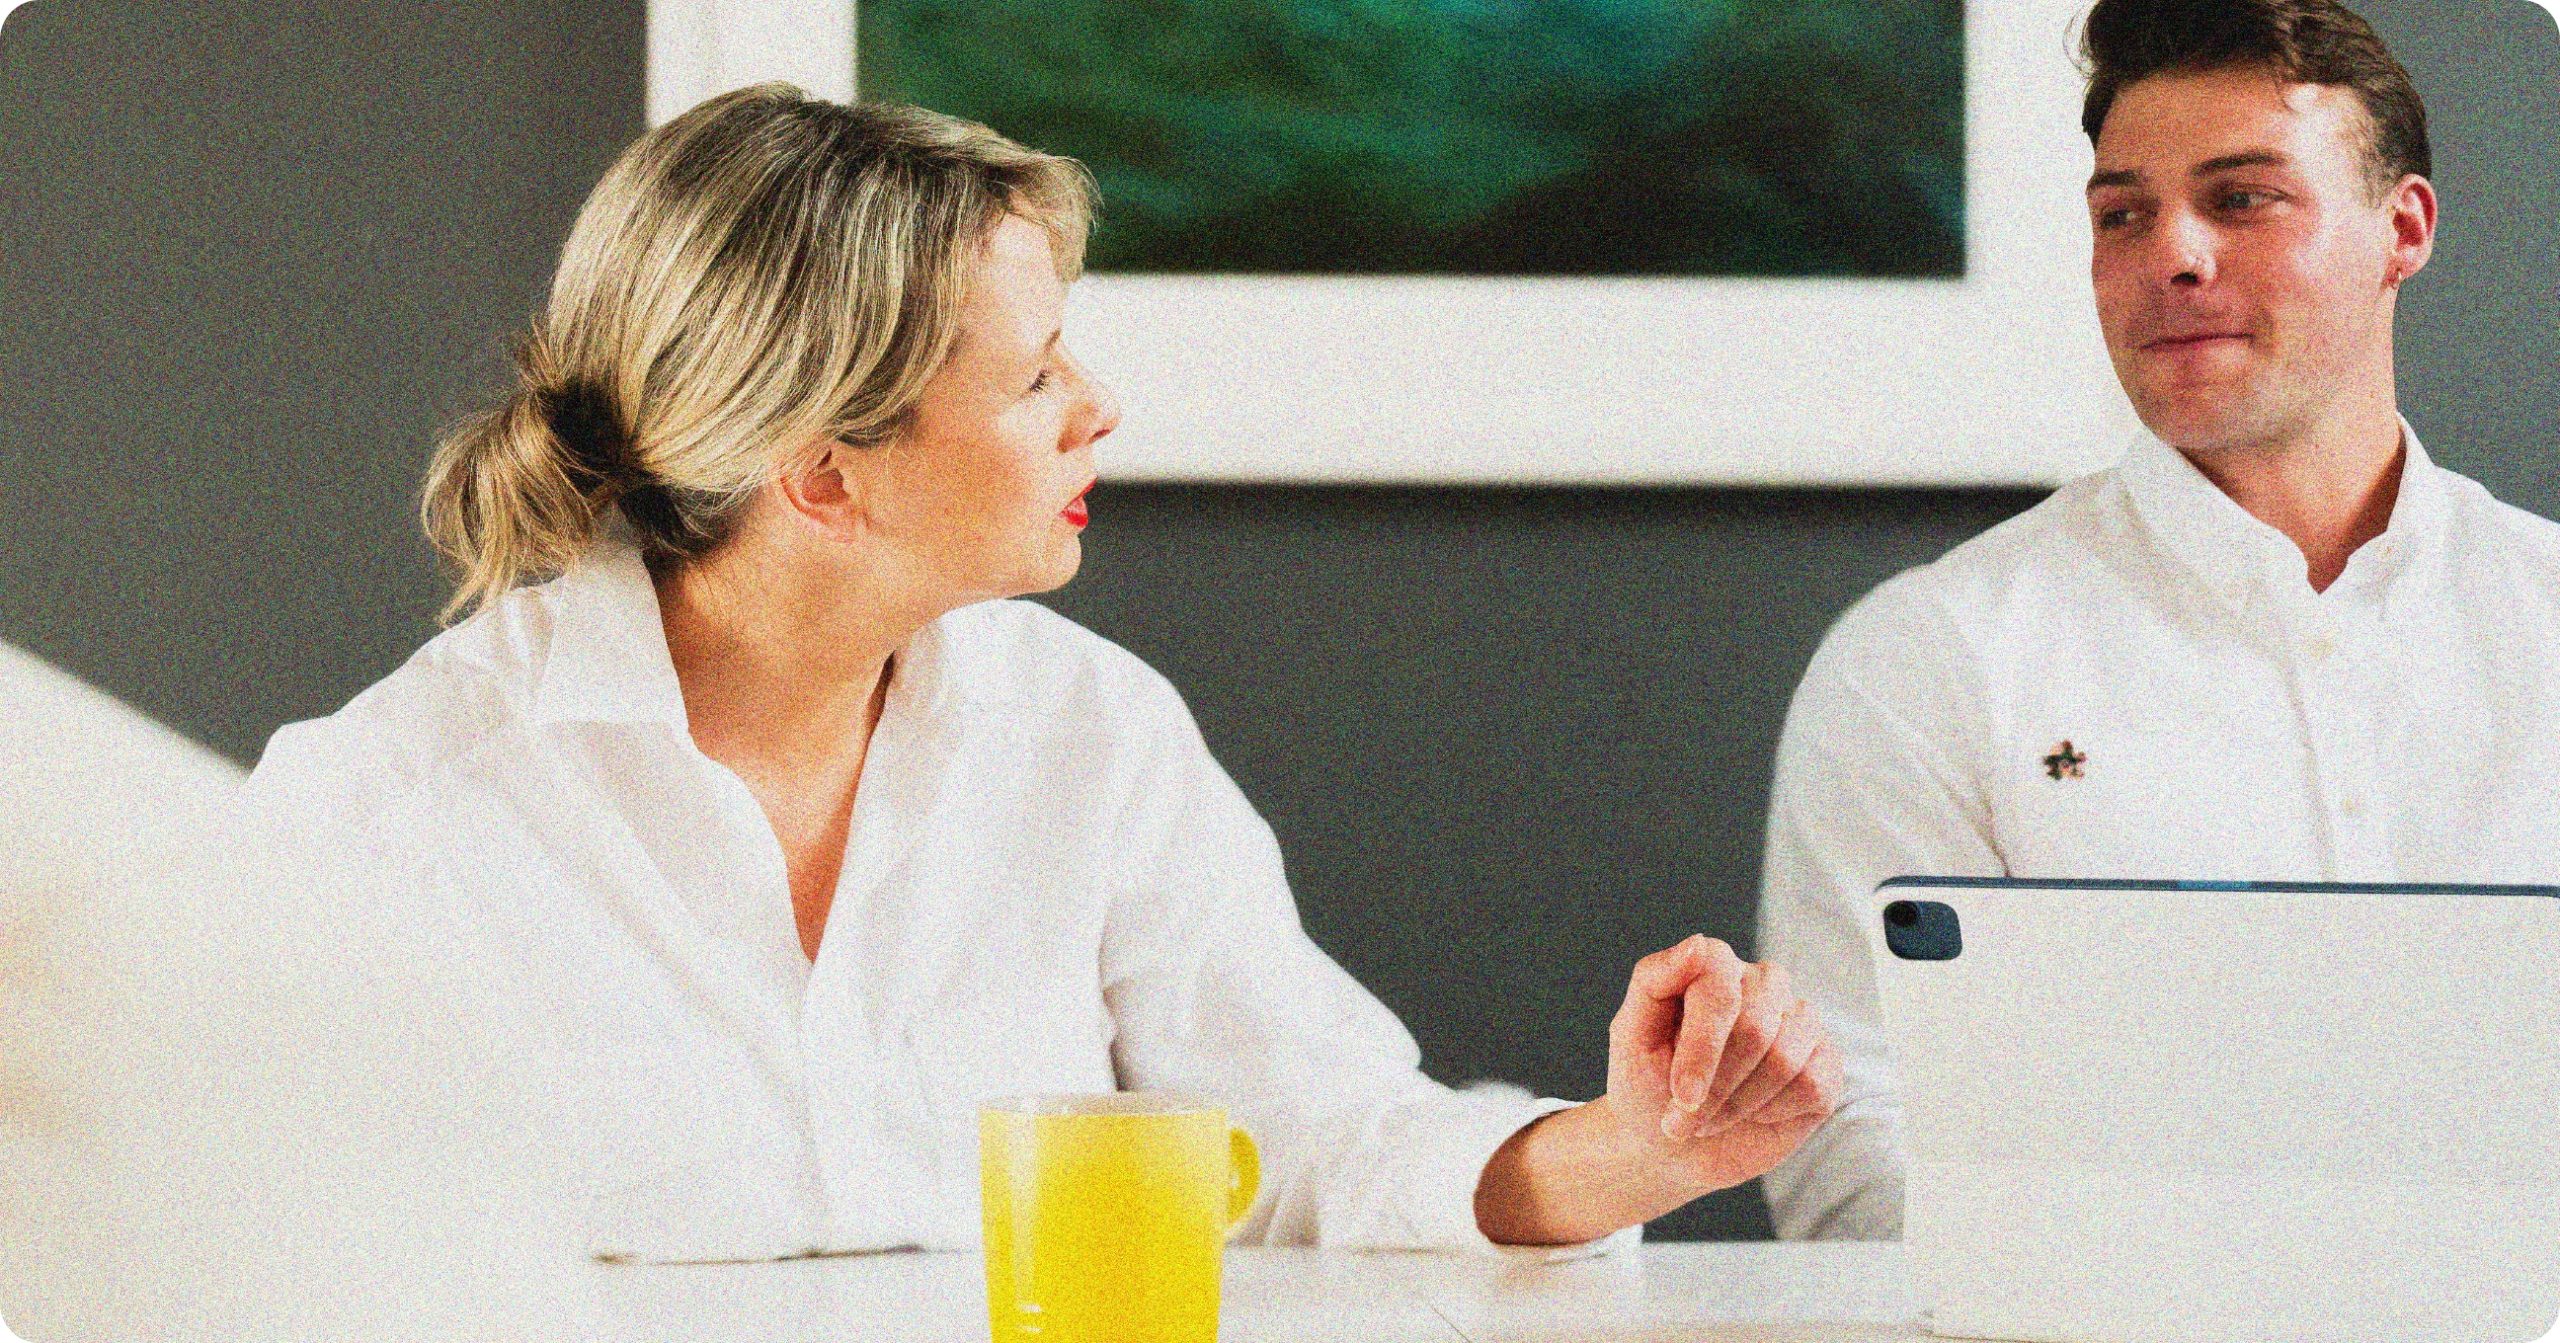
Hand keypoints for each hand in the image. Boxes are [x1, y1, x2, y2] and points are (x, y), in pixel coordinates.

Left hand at [1603, 934, 1843, 1195]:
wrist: (1674, 1145)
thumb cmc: (1647, 1084)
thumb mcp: (1632, 1037)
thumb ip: (1653, 981)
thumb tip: (1697, 944)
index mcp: (1714, 964)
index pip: (1719, 990)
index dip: (1702, 1049)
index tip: (1683, 1096)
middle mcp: (1763, 981)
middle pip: (1754, 1029)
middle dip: (1716, 1088)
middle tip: (1684, 1122)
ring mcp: (1800, 1019)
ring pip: (1784, 1060)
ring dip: (1739, 1105)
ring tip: (1710, 1118)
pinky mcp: (1825, 1061)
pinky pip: (1812, 1085)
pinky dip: (1772, 1113)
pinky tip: (1751, 1113)